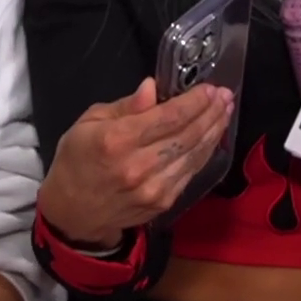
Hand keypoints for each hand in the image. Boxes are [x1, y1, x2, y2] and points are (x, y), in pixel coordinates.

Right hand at [37, 77, 235, 247]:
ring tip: (224, 112)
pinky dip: (204, 152)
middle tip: (225, 96)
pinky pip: (191, 172)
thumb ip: (125, 106)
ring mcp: (154, 188)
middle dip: (210, 113)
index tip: (211, 88)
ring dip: (213, 131)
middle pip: (187, 135)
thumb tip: (153, 87)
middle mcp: (139, 165)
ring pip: (194, 154)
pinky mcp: (163, 202)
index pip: (168, 117)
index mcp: (117, 140)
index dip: (194, 102)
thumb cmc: (77, 160)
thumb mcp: (88, 123)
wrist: (75, 213)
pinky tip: (211, 137)